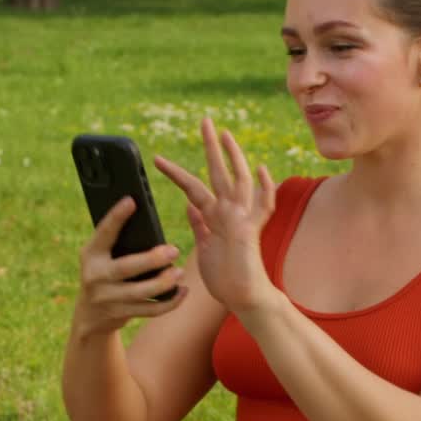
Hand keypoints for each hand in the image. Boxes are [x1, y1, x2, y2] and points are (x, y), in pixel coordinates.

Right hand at [77, 196, 185, 334]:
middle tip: (173, 250)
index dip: (116, 217)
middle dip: (152, 260)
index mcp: (90, 253)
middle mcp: (95, 275)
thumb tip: (142, 214)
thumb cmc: (104, 273)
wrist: (90, 315)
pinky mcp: (120, 314)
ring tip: (180, 272)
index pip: (104, 233)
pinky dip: (169, 302)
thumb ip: (116, 241)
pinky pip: (149, 310)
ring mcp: (107, 298)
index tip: (131, 201)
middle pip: (126, 268)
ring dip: (163, 283)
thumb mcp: (101, 256)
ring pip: (140, 292)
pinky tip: (182, 292)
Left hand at [153, 118, 275, 312]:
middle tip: (204, 121)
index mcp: (216, 217)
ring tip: (223, 134)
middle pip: (219, 172)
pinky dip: (264, 188)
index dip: (176, 173)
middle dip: (211, 146)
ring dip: (232, 156)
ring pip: (238, 180)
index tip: (156, 160)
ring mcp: (242, 220)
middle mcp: (230, 213)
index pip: (193, 187)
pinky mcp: (251, 232)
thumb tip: (189, 206)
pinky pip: (262, 206)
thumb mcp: (204, 247)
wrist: (244, 298)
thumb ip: (200, 225)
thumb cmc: (226, 278)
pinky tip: (262, 169)